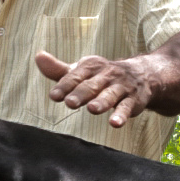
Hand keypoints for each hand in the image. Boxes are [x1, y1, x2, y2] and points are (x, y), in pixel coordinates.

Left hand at [35, 50, 151, 128]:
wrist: (141, 75)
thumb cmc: (101, 76)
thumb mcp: (81, 71)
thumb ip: (58, 70)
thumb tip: (38, 56)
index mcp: (90, 66)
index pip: (75, 76)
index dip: (64, 85)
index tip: (54, 96)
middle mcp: (106, 74)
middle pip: (91, 85)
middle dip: (80, 94)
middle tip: (70, 103)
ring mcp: (120, 87)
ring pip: (110, 95)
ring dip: (102, 102)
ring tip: (93, 109)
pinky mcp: (133, 100)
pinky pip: (127, 107)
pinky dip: (122, 115)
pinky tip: (115, 123)